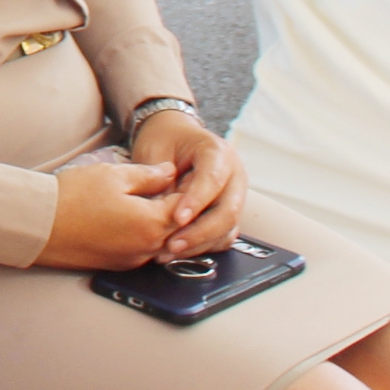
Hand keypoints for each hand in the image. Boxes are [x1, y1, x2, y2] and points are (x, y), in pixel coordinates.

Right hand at [31, 154, 179, 269]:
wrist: (38, 226)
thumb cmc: (72, 197)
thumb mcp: (112, 175)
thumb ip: (147, 175)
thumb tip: (170, 172)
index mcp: (152, 223)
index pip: (186, 206)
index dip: (188, 188)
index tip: (184, 175)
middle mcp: (148, 247)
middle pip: (179, 228)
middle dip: (179, 209)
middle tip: (172, 187)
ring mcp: (133, 260)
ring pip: (162, 241)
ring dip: (162, 224)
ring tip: (152, 201)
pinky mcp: (118, 265)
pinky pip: (143, 250)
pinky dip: (145, 235)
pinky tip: (132, 220)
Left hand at [130, 110, 246, 259]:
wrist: (175, 136)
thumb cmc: (164, 140)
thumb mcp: (155, 150)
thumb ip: (158, 179)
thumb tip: (158, 212)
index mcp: (217, 152)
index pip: (212, 179)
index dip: (196, 201)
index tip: (178, 218)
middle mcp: (233, 176)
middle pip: (227, 210)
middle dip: (199, 232)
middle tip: (171, 245)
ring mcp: (234, 196)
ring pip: (226, 228)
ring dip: (199, 244)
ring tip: (168, 253)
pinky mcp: (228, 214)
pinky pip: (222, 236)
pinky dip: (202, 247)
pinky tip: (179, 252)